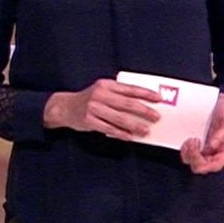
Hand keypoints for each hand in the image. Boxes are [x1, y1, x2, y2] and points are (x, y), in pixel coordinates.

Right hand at [44, 78, 161, 138]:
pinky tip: (130, 137)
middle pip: (127, 104)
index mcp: (106, 85)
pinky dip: (120, 133)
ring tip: (146, 130)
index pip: (129, 88)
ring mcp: (93, 108)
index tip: (159, 98)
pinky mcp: (88, 121)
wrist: (64, 107)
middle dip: (144, 111)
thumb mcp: (101, 90)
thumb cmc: (89, 99)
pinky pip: (108, 128)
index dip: (145, 93)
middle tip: (156, 117)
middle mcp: (99, 95)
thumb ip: (118, 94)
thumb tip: (143, 104)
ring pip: (119, 118)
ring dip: (135, 125)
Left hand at [182, 94, 223, 174]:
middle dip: (194, 157)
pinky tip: (185, 138)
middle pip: (200, 166)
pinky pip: (184, 152)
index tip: (200, 151)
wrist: (217, 102)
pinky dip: (183, 148)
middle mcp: (212, 152)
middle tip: (194, 141)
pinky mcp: (191, 143)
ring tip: (190, 138)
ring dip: (187, 152)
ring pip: (190, 160)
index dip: (207, 165)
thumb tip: (213, 146)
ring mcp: (201, 148)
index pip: (215, 166)